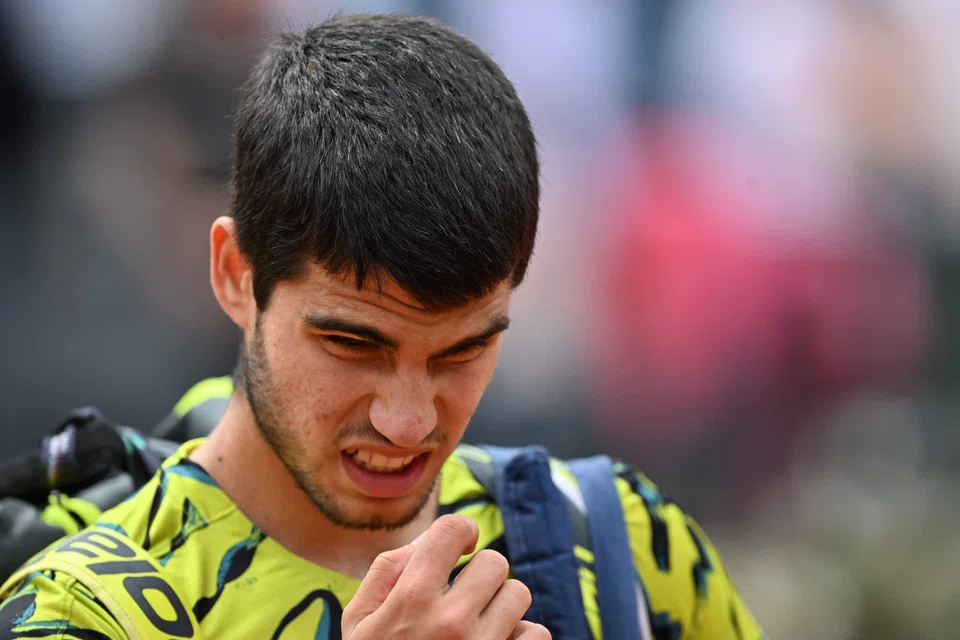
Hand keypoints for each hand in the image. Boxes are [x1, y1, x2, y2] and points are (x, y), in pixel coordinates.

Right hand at [342, 514, 549, 638]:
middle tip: (464, 596)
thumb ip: (388, 571)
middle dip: (480, 575)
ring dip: (501, 606)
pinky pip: (536, 635)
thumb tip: (427, 542)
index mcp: (412, 596)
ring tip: (478, 624)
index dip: (461, 532)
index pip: (455, 528)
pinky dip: (520, 638)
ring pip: (518, 595)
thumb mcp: (359, 620)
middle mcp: (452, 619)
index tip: (459, 548)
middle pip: (496, 562)